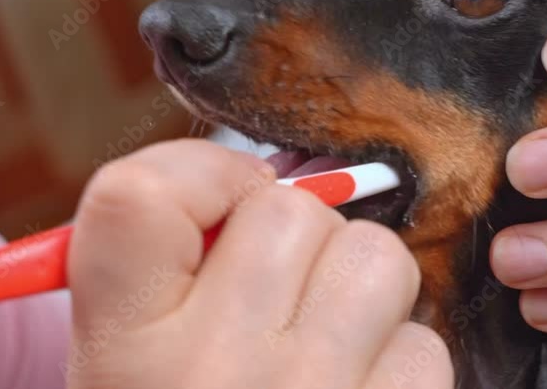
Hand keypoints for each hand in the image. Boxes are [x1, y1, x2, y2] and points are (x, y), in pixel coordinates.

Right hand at [65, 139, 451, 388]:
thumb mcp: (130, 362)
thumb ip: (175, 264)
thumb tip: (279, 182)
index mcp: (123, 351)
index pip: (141, 194)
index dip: (197, 177)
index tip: (221, 212)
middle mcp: (213, 374)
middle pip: (291, 215)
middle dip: (294, 244)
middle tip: (272, 301)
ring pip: (376, 260)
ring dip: (357, 293)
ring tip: (320, 350)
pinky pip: (423, 344)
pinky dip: (397, 364)